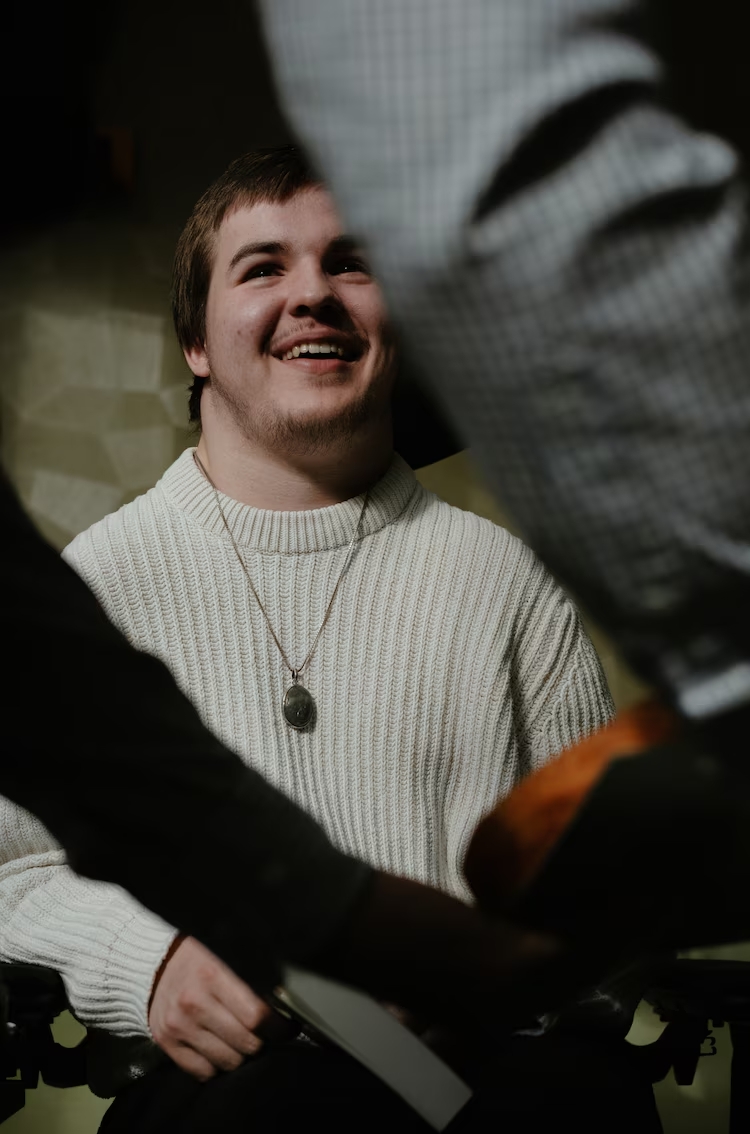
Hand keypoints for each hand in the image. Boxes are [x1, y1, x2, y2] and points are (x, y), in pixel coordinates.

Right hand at [148, 936, 294, 1080]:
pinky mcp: (166, 1043)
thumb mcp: (225, 955)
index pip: (256, 1015)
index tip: (288, 1029)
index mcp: (212, 975)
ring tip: (241, 1040)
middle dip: (261, 1042)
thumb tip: (284, 1006)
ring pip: (227, 1062)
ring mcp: (178, 1026)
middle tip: (265, 1034)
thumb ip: (250, 978)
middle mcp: (194, 1002)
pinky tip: (218, 1048)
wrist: (154, 965)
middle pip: (245, 1043)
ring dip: (240, 1055)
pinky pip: (202, 1072)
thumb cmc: (198, 959)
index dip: (278, 1027)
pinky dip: (215, 1065)